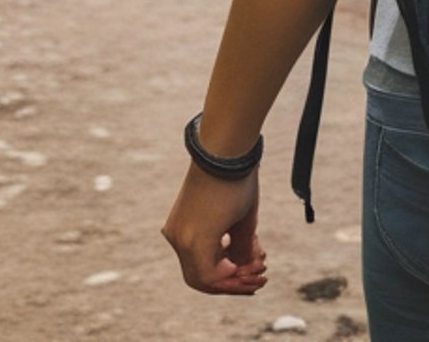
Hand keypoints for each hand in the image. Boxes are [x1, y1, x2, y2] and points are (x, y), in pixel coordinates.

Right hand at [162, 164, 266, 294]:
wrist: (221, 147)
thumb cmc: (238, 182)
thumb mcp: (246, 222)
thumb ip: (242, 252)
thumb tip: (239, 269)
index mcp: (195, 242)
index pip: (210, 280)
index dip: (233, 281)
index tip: (252, 271)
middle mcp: (178, 238)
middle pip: (200, 277)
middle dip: (228, 279)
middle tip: (254, 272)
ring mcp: (174, 228)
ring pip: (195, 263)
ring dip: (221, 265)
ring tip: (251, 255)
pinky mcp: (176, 219)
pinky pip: (191, 247)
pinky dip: (211, 251)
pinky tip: (231, 243)